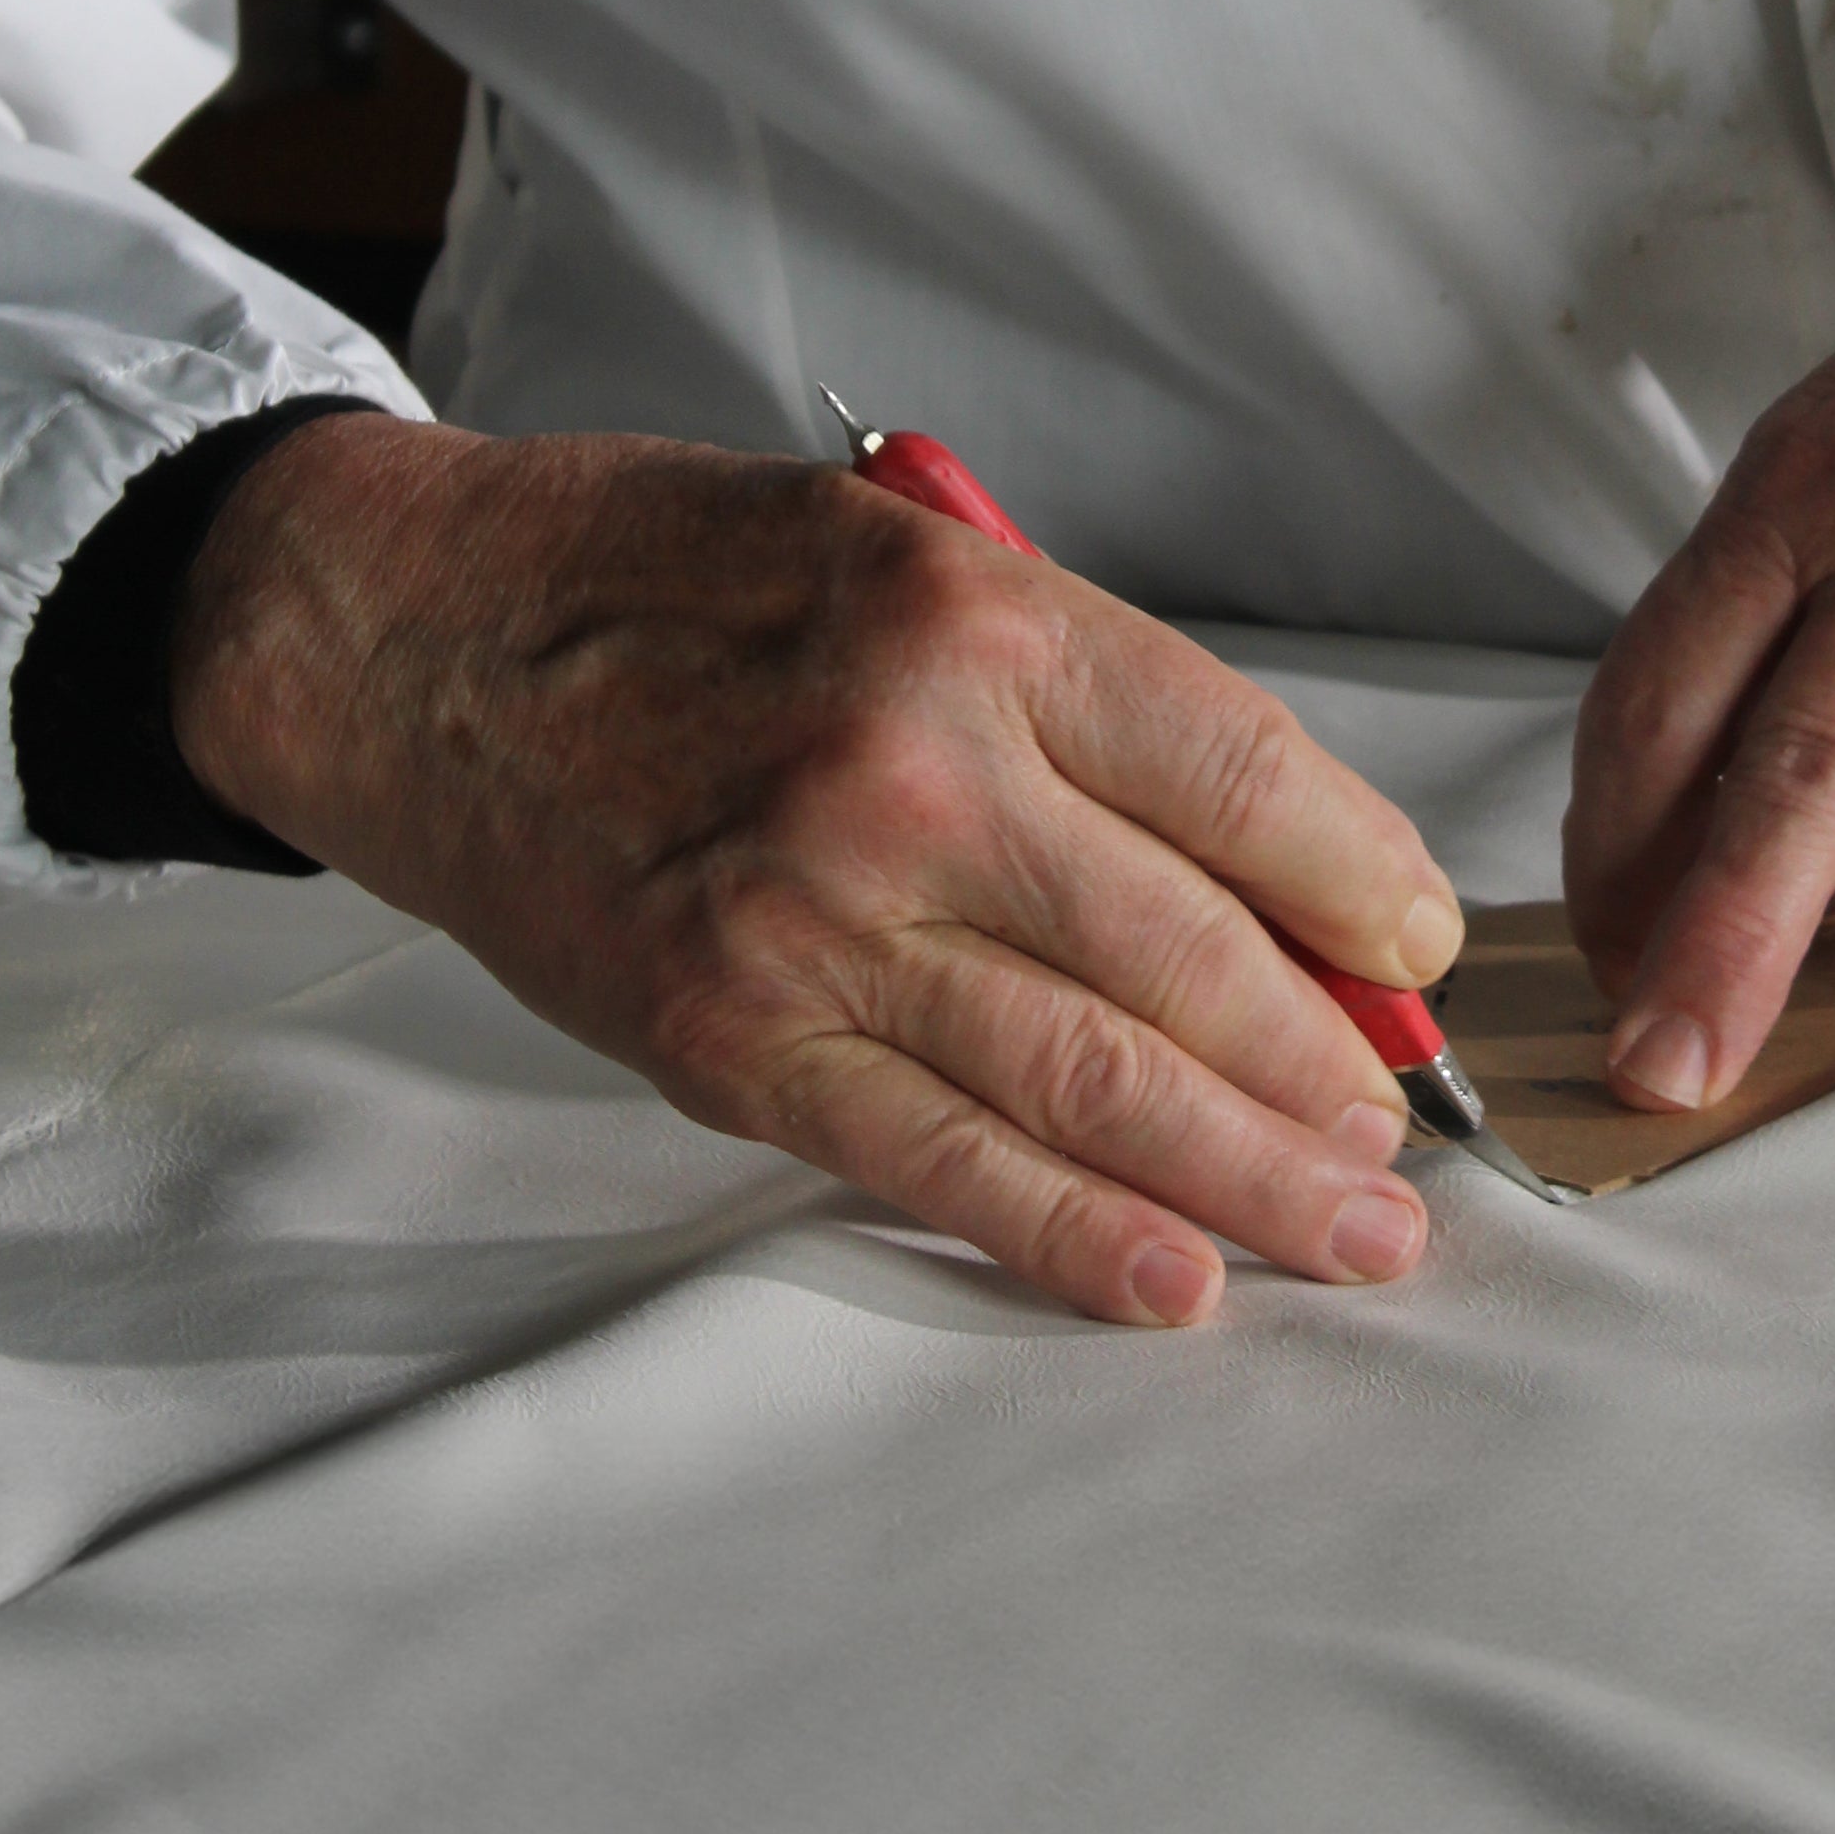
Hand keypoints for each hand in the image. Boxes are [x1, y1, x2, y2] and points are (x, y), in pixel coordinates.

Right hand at [169, 421, 1465, 1327]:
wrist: (416, 638)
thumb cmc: (670, 581)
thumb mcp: (904, 552)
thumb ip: (1081, 704)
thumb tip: (1271, 875)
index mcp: (984, 625)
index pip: (1251, 784)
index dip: (1369, 893)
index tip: (1417, 954)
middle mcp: (919, 774)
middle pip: (1198, 959)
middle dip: (1330, 1070)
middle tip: (1397, 1138)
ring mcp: (823, 922)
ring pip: (1099, 1083)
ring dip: (1252, 1180)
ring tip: (1351, 1236)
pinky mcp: (734, 1039)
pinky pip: (943, 1162)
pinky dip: (1076, 1235)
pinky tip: (1181, 1281)